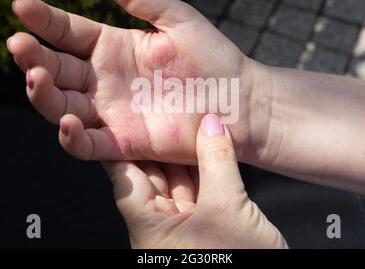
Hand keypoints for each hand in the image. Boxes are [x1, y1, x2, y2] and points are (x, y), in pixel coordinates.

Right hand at [7, 0, 268, 163]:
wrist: (239, 101)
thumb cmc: (214, 59)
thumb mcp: (177, 20)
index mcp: (114, 47)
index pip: (70, 32)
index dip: (45, 20)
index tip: (22, 7)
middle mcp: (106, 80)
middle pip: (57, 69)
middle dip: (34, 58)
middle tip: (20, 45)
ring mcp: (112, 112)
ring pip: (64, 106)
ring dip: (44, 94)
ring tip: (35, 76)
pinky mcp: (124, 142)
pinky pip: (89, 144)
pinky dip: (73, 136)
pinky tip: (67, 121)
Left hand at [103, 114, 286, 247]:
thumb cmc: (238, 263)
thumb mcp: (228, 207)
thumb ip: (217, 161)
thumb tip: (211, 125)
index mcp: (149, 229)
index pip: (126, 177)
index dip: (125, 145)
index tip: (125, 117)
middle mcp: (160, 230)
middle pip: (152, 177)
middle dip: (160, 145)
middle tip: (165, 111)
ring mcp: (184, 230)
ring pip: (178, 184)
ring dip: (186, 157)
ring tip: (190, 123)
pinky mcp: (206, 231)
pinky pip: (199, 194)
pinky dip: (205, 173)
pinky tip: (211, 150)